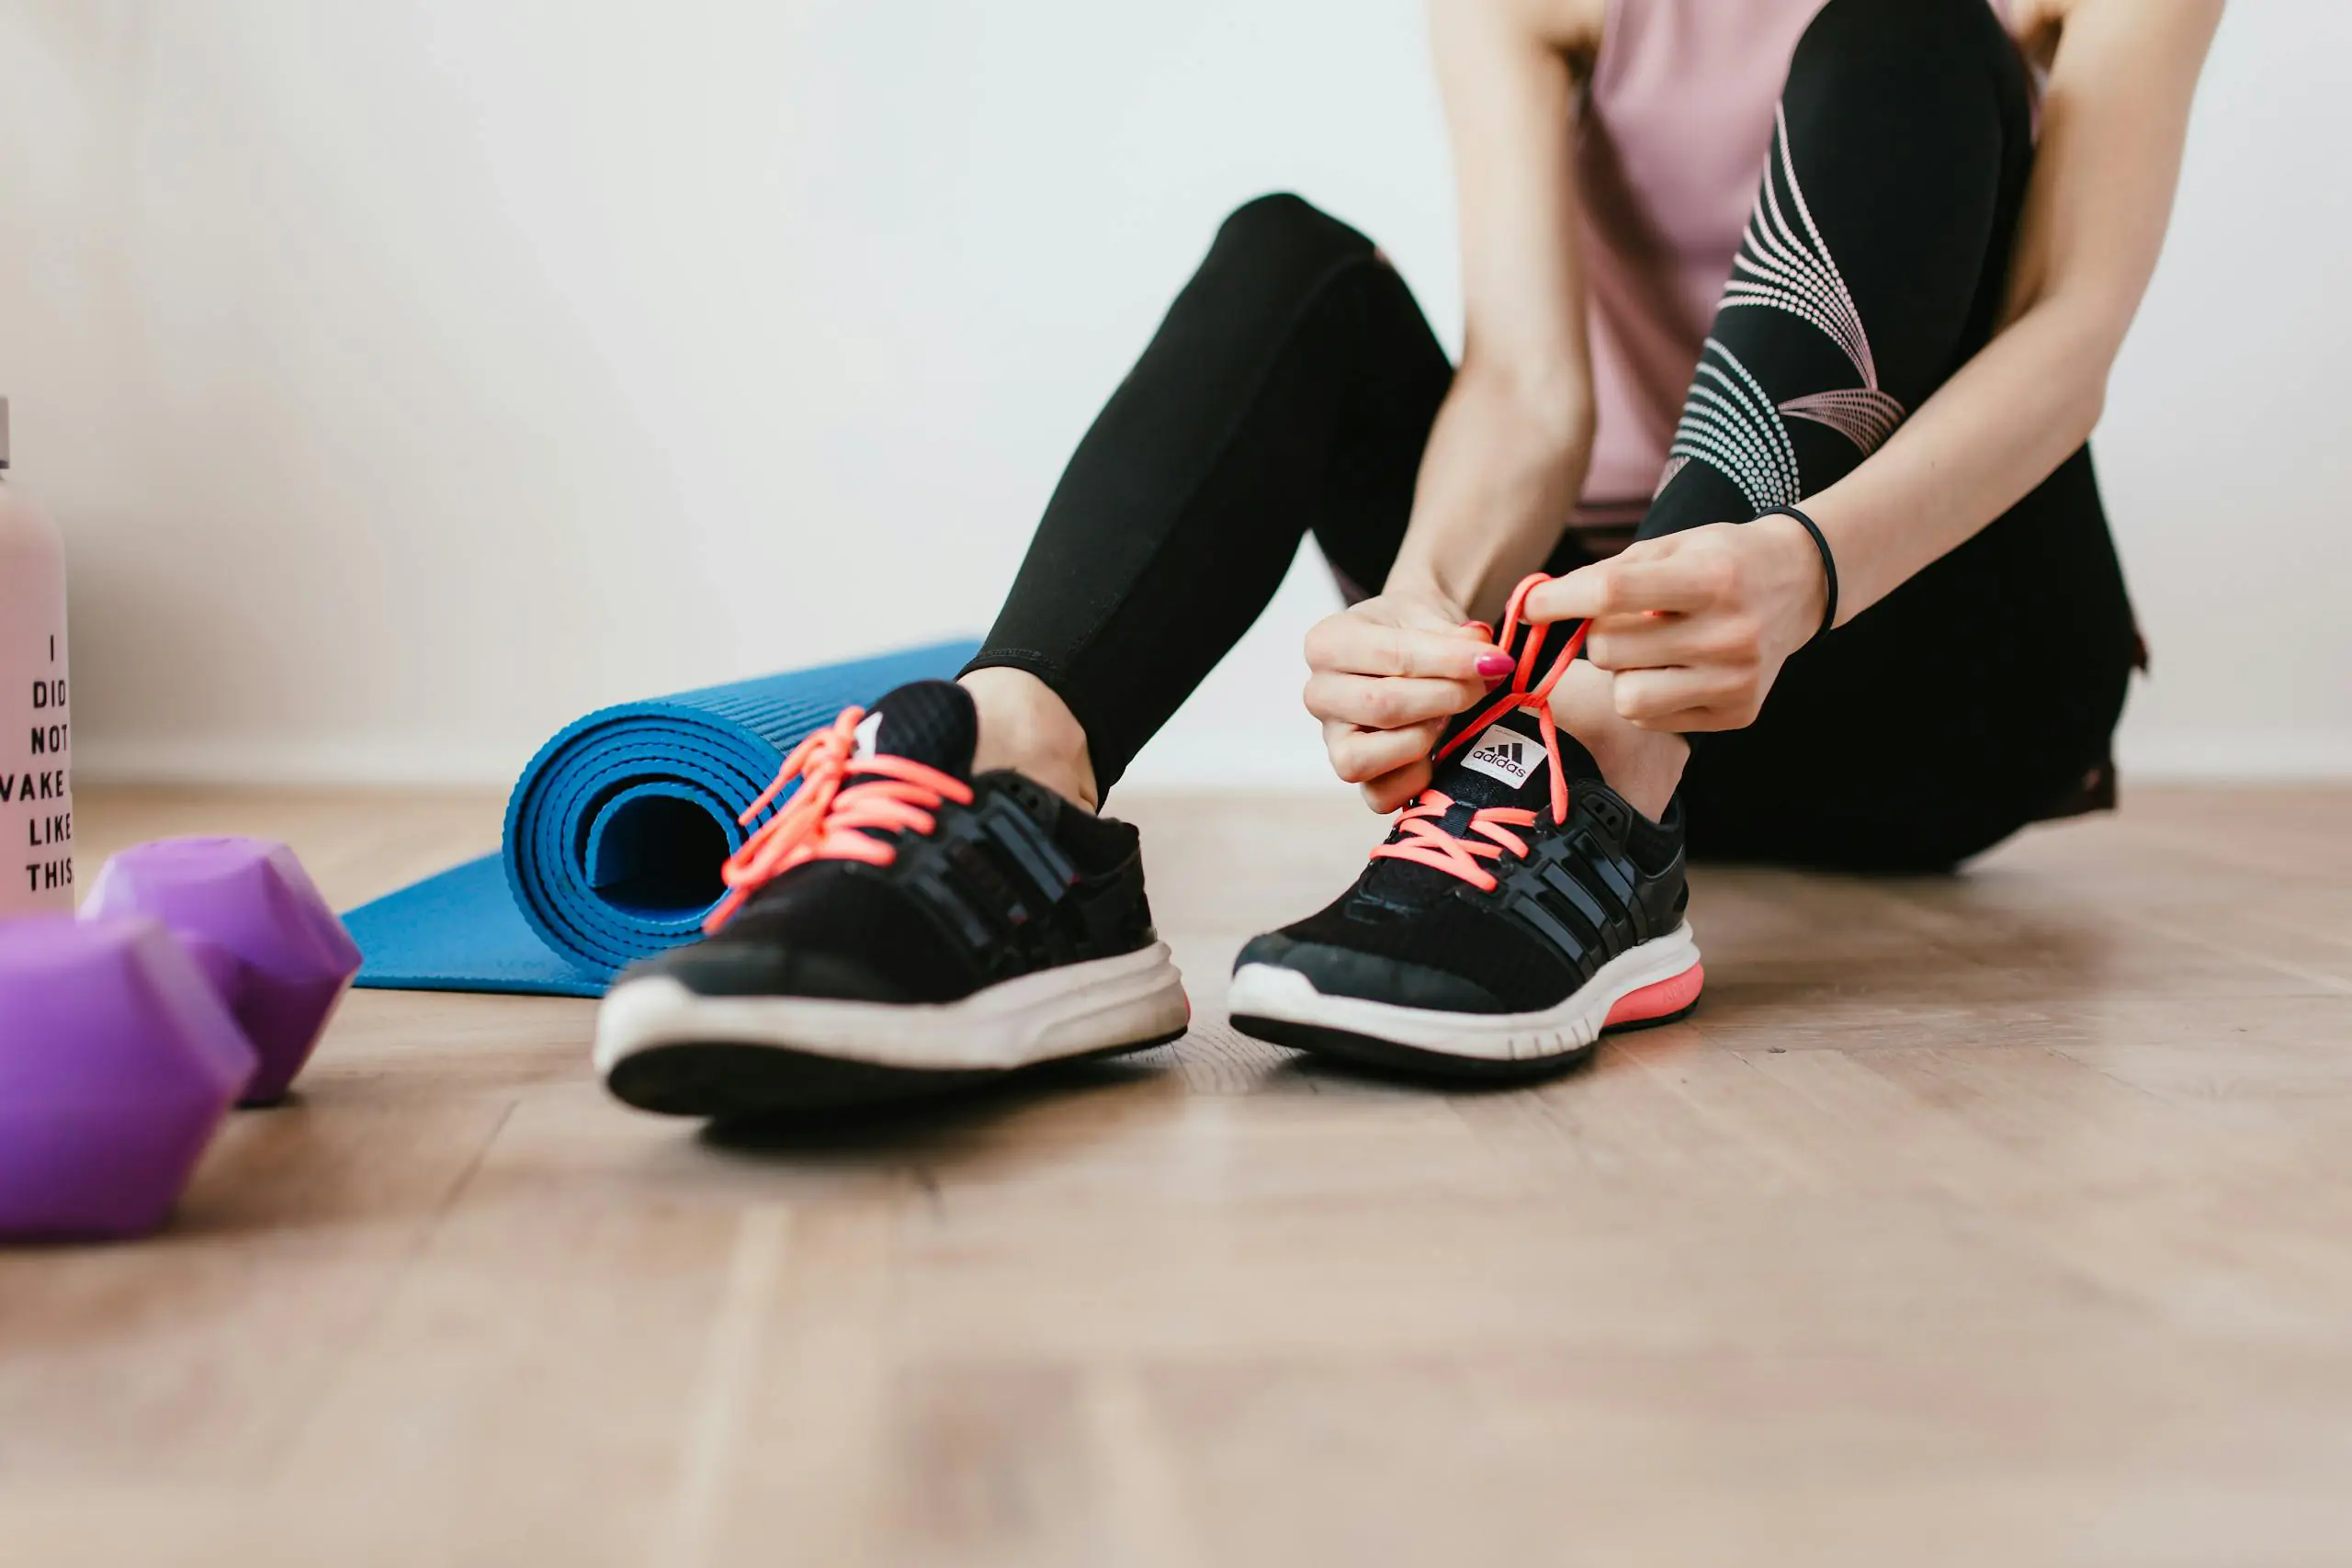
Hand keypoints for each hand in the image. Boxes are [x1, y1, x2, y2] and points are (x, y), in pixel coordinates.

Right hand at [1304, 591, 1512, 811]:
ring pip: (1364, 759)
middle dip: (1445, 698)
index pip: (1391, 656)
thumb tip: (1486, 659)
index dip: (1449, 661)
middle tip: (1482, 685)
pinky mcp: (1354, 772)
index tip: (1494, 660)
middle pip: (1380, 707)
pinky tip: (1437, 747)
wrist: (1407, 642)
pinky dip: (1415, 778)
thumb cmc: (1413, 629)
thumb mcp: (1431, 614)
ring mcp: (1332, 738)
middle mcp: (1319, 693)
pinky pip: (1379, 795)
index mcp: (1326, 644)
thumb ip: (1457, 636)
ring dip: (1422, 738)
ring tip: (1449, 715)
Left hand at [1523, 516, 1827, 731]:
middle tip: (1627, 621)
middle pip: (1609, 651)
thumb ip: (1605, 575)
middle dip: (1599, 636)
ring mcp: (1736, 680)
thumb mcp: (1670, 547)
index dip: (1560, 602)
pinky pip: (1650, 719)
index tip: (1530, 607)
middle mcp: (1729, 634)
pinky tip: (1676, 669)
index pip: (1613, 593)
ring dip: (1622, 673)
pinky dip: (1647, 695)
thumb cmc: (1719, 560)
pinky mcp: (1738, 713)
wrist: (1797, 583)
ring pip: (1625, 696)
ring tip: (1652, 649)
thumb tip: (1538, 609)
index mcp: (1712, 578)